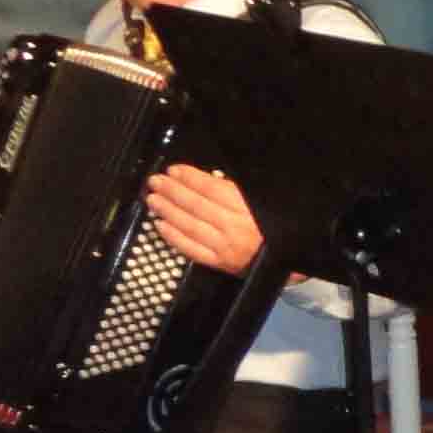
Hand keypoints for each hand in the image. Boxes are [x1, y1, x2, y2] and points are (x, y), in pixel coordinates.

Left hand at [143, 163, 262, 274]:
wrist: (279, 262)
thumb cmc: (271, 229)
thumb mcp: (259, 204)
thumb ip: (233, 193)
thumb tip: (201, 181)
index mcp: (246, 208)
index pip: (212, 188)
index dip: (190, 177)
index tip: (174, 170)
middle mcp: (234, 226)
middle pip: (196, 205)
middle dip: (173, 191)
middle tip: (156, 181)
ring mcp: (225, 246)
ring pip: (190, 225)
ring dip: (168, 211)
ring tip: (153, 199)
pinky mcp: (218, 262)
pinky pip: (191, 248)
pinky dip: (174, 237)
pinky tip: (161, 225)